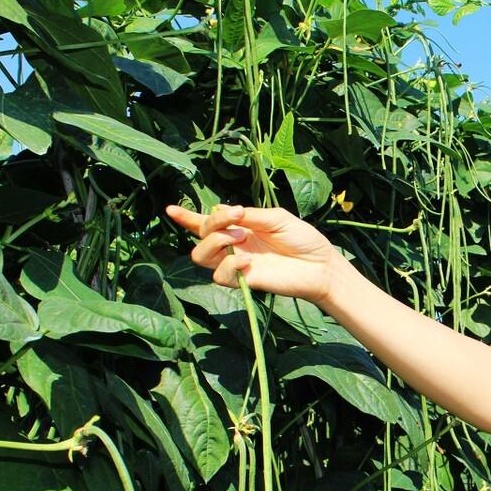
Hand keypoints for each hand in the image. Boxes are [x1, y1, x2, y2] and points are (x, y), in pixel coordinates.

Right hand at [165, 203, 337, 301]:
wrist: (320, 264)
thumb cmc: (302, 239)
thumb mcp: (275, 217)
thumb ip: (249, 215)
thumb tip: (222, 211)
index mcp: (240, 228)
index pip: (207, 224)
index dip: (187, 218)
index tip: (170, 209)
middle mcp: (234, 246)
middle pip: (200, 237)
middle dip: (211, 223)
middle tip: (238, 220)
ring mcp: (237, 264)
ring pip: (201, 257)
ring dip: (216, 242)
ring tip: (240, 238)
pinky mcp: (244, 281)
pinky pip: (220, 276)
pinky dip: (229, 265)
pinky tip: (248, 260)